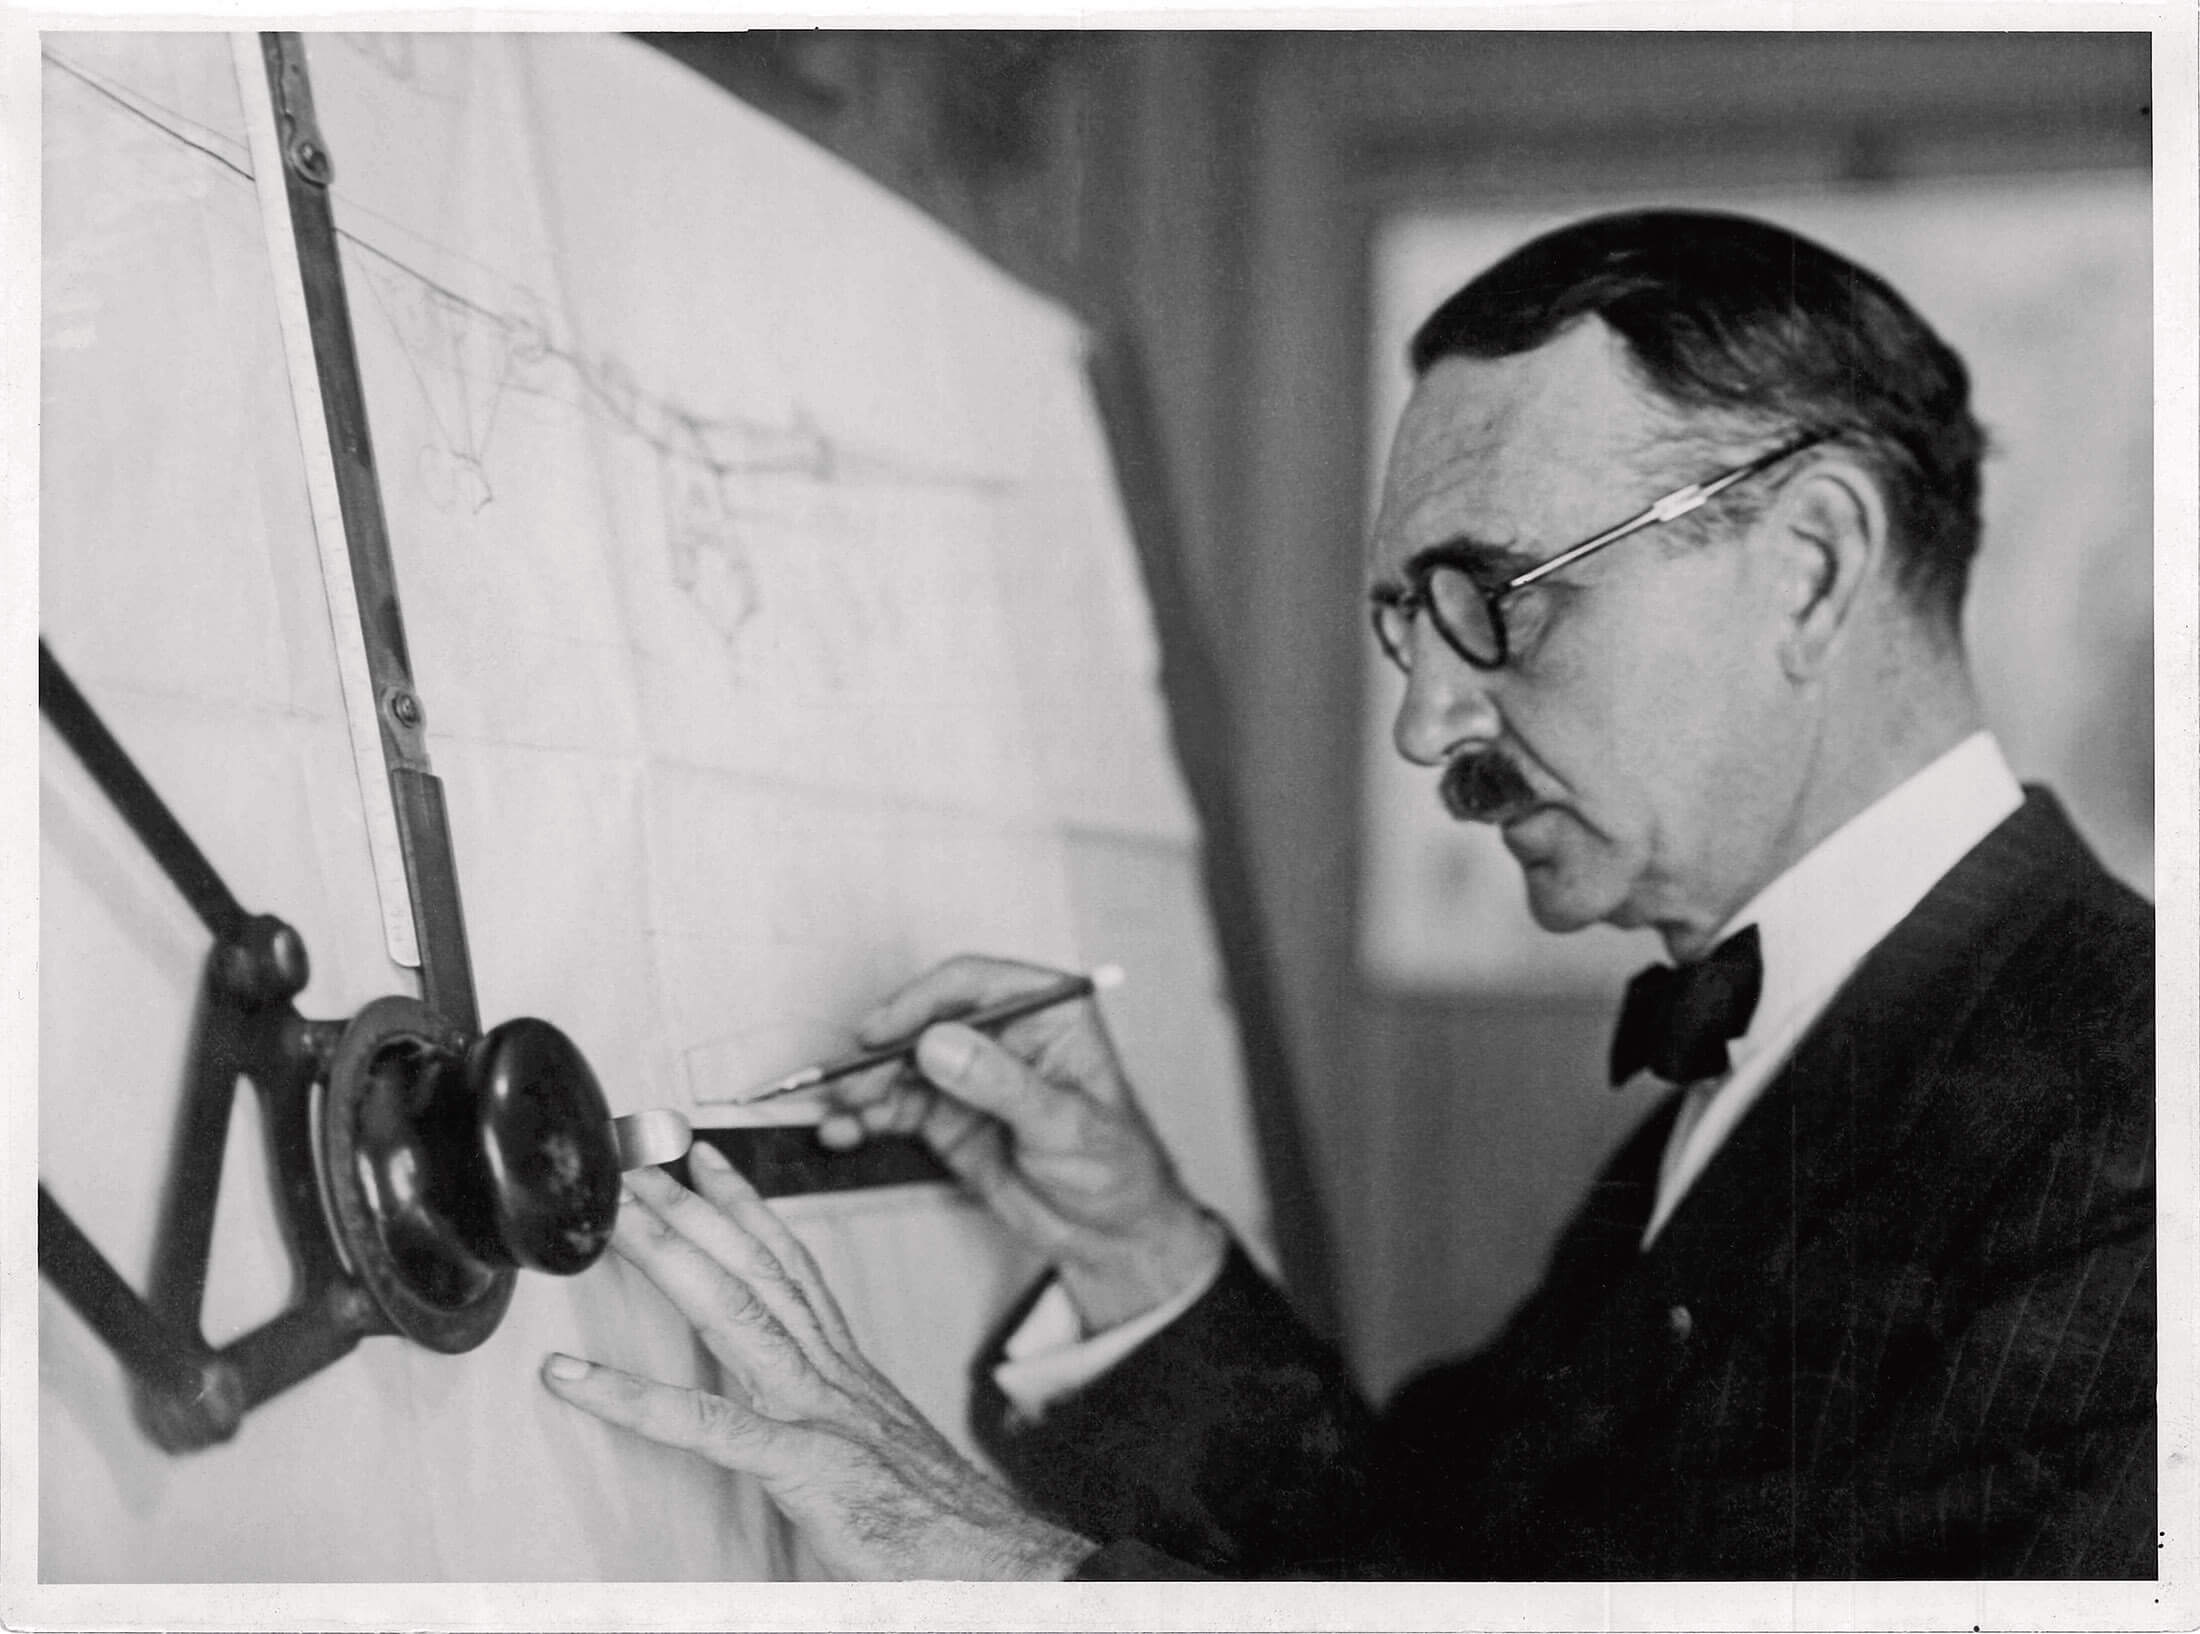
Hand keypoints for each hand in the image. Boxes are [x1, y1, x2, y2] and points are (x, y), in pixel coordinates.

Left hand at [540, 1146, 1092, 1579]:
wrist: (1003, 1565)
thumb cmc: (944, 1529)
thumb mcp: (882, 1460)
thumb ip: (840, 1433)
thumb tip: (804, 1433)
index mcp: (849, 1373)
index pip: (794, 1267)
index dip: (746, 1207)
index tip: (706, 1162)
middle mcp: (833, 1376)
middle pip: (754, 1269)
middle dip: (691, 1206)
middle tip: (635, 1159)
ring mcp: (818, 1413)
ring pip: (735, 1310)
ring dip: (667, 1255)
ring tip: (612, 1220)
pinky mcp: (803, 1466)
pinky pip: (704, 1424)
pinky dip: (632, 1398)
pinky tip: (574, 1379)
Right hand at [822, 955, 1226, 1330]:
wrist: (1110, 1233)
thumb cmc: (1114, 1167)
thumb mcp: (1065, 1125)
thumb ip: (1001, 1084)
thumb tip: (939, 1044)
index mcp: (1047, 1011)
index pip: (974, 984)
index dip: (920, 1002)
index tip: (881, 1034)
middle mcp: (1004, 1032)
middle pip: (926, 1021)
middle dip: (881, 1053)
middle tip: (850, 1085)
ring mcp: (971, 1072)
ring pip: (902, 1064)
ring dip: (865, 1087)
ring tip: (840, 1115)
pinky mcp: (948, 1112)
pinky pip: (896, 1105)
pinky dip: (867, 1117)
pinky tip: (846, 1132)